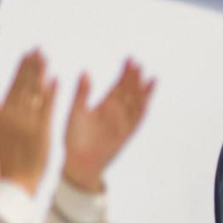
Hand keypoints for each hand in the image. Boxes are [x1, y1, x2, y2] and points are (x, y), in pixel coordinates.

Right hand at [0, 50, 56, 195]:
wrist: (15, 182)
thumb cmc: (9, 161)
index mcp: (3, 116)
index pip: (12, 87)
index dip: (21, 70)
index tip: (27, 55)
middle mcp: (13, 116)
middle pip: (23, 86)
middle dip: (30, 66)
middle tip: (38, 49)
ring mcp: (27, 122)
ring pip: (33, 93)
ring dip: (39, 73)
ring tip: (45, 57)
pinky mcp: (40, 131)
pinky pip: (46, 108)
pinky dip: (50, 93)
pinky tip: (55, 79)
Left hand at [62, 60, 154, 191]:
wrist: (78, 162)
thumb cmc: (74, 138)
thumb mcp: (76, 111)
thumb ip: (82, 93)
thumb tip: (85, 71)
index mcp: (104, 106)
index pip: (118, 86)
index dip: (125, 73)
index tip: (129, 59)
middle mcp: (116, 113)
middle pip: (129, 92)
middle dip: (134, 78)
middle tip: (138, 63)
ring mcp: (123, 123)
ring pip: (136, 103)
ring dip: (142, 90)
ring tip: (148, 76)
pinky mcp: (127, 133)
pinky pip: (138, 118)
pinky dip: (144, 106)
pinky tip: (148, 95)